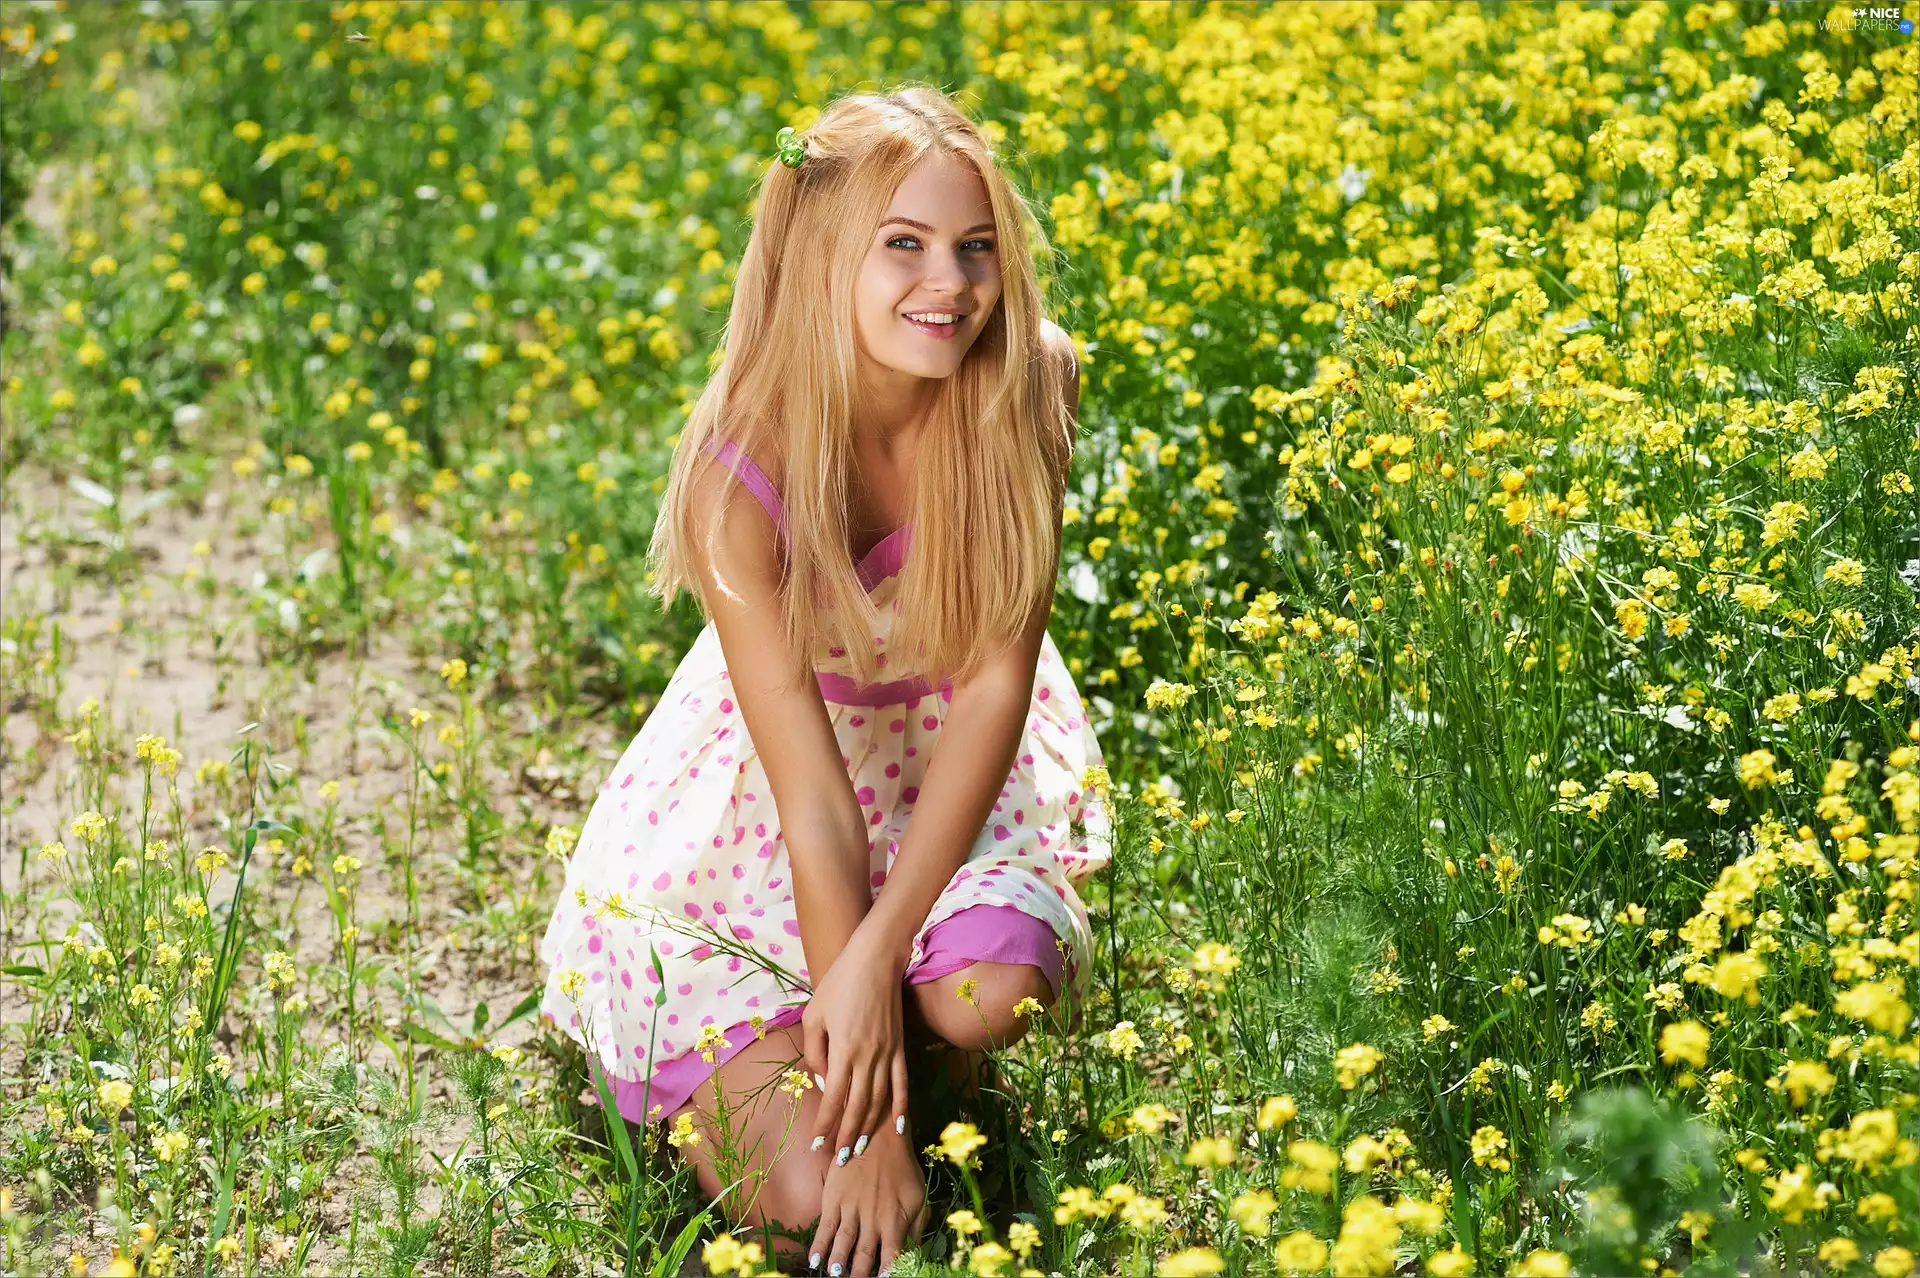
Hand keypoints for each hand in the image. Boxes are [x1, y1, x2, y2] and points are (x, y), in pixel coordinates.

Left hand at [802, 926, 908, 1164]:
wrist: (876, 960)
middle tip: (840, 1160)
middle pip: (857, 1107)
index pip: (833, 1099)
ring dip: (870, 1129)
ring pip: (880, 1101)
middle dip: (847, 1136)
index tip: (818, 1145)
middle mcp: (868, 1057)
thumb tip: (821, 1082)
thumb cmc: (839, 984)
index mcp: (843, 1050)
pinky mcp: (901, 1048)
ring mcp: (888, 1054)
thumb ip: (815, 1053)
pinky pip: (901, 1084)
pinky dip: (901, 1108)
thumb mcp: (814, 1016)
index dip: (826, 1125)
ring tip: (861, 1151)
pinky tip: (898, 1128)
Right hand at [808, 1118, 927, 1276]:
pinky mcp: (834, 1199)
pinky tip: (814, 1261)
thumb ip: (916, 1227)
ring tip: (836, 1277)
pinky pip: (825, 1227)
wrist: (878, 1135)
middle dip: (859, 1274)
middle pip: (864, 1256)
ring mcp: (851, 1210)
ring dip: (838, 1264)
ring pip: (843, 1244)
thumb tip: (915, 1253)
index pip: (892, 1256)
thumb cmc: (902, 1168)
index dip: (888, 1272)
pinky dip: (819, 1245)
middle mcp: (872, 1219)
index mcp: (895, 1220)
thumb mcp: (917, 1197)